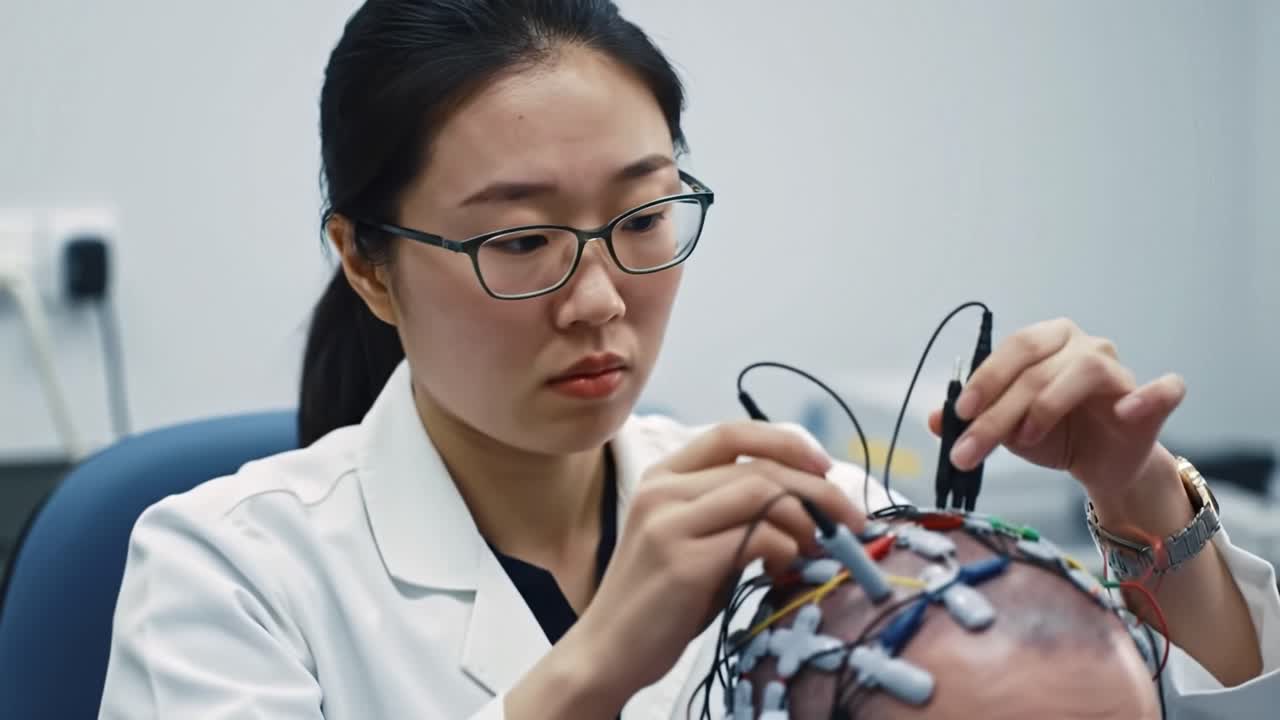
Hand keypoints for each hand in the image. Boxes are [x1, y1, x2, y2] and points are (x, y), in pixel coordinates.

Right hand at [571, 421, 861, 706]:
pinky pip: (757, 538)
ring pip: (763, 496)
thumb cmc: (661, 598)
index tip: (824, 466)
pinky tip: (785, 569)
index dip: (786, 442)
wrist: (608, 650)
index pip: (732, 433)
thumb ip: (734, 512)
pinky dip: (787, 550)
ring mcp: (669, 524)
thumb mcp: (693, 539)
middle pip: (760, 468)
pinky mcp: (683, 562)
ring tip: (818, 549)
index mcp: (662, 476)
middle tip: (850, 520)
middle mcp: (662, 491)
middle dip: (818, 491)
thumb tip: (810, 502)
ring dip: (807, 521)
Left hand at [927, 317, 1186, 501]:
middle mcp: (1083, 346)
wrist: (1099, 466)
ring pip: (1083, 372)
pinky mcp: (1153, 400)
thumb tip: (935, 419)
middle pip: (1038, 366)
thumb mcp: (1006, 429)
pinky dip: (1149, 395)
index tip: (960, 414)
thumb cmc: (1052, 435)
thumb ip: (972, 420)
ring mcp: (1120, 370)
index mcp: (1046, 342)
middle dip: (1000, 409)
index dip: (984, 379)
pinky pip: (1164, 389)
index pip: (1012, 349)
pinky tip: (1125, 412)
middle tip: (973, 445)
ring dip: (1047, 408)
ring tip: (1027, 440)